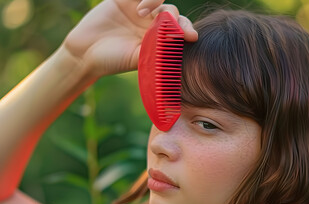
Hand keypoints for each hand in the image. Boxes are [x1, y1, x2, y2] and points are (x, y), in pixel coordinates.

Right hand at [63, 0, 197, 77]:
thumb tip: (180, 46)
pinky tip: (139, 6)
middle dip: (174, 17)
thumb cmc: (113, 60)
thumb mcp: (139, 58)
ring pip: (157, 0)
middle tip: (170, 21)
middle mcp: (152, 23)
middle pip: (171, 13)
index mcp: (160, 39)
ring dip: (155, 2)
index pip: (179, 30)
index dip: (186, 30)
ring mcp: (138, 10)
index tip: (192, 37)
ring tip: (141, 12)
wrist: (85, 53)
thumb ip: (158, 51)